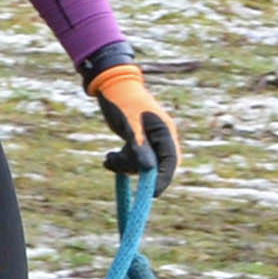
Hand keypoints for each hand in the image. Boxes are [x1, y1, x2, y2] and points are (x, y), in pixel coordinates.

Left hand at [87, 62, 178, 193]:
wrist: (109, 85)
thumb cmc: (122, 100)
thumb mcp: (129, 124)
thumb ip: (139, 146)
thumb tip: (148, 170)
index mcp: (164, 131)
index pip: (170, 161)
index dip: (163, 179)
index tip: (152, 193)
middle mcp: (159, 137)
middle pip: (155, 164)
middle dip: (137, 169)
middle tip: (118, 165)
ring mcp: (147, 139)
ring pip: (140, 163)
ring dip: (124, 165)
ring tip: (108, 159)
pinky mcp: (135, 140)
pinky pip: (130, 158)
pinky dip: (119, 161)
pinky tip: (107, 159)